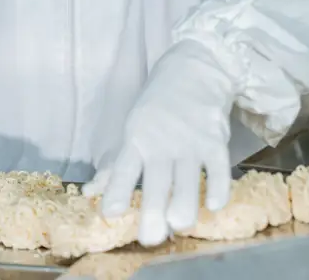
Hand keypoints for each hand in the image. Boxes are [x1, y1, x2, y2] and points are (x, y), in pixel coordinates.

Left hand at [84, 40, 235, 245]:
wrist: (193, 70)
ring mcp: (190, 141)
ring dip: (184, 202)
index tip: (110, 213)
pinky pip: (219, 167)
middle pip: (157, 180)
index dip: (116, 190)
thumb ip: (116, 168)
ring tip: (179, 225)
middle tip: (150, 238)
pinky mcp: (215, 140)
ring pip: (188, 177)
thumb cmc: (157, 106)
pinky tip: (214, 206)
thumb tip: (89, 194)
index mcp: (136, 139)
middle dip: (153, 209)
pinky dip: (218, 186)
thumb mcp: (132, 130)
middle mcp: (161, 142)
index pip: (123, 168)